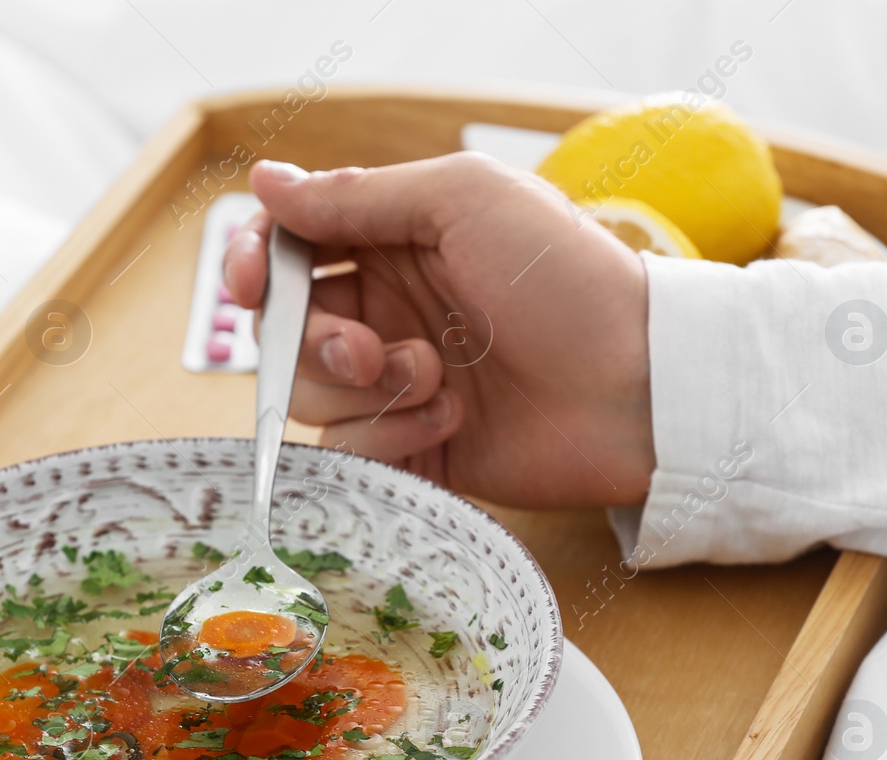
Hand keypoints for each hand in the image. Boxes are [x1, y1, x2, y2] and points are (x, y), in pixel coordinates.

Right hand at [225, 154, 653, 507]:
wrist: (636, 386)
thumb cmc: (566, 279)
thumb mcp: (464, 202)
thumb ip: (359, 197)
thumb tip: (265, 183)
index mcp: (393, 242)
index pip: (289, 249)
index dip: (254, 265)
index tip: (250, 284)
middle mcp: (386, 310)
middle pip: (285, 330)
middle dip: (310, 342)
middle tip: (364, 350)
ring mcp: (397, 381)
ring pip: (312, 394)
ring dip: (364, 390)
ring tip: (436, 380)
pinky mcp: (413, 445)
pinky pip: (352, 449)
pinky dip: (391, 435)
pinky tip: (452, 418)